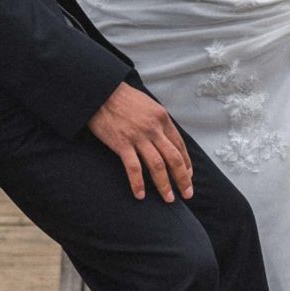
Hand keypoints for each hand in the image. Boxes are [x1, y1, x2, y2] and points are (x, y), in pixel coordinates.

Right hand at [86, 82, 194, 201]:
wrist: (101, 91)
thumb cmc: (123, 98)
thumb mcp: (148, 105)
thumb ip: (158, 122)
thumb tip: (165, 138)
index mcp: (162, 118)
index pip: (179, 145)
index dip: (186, 163)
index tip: (189, 176)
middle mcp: (154, 128)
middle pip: (174, 158)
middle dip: (183, 179)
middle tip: (187, 194)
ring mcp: (138, 136)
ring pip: (157, 165)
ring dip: (164, 185)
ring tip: (169, 199)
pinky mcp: (122, 143)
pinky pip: (133, 167)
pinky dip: (138, 183)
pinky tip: (140, 195)